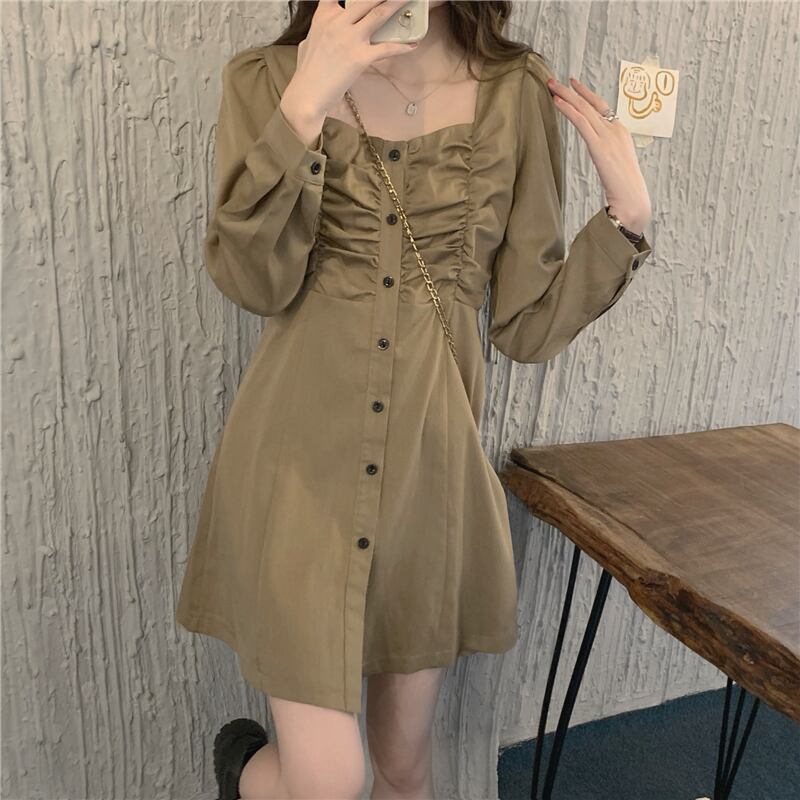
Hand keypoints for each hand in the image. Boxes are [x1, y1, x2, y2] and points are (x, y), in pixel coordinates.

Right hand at [280, 1, 418, 145]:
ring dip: (396, 5)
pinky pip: (385, 48)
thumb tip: (328, 27)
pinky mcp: (359, 57)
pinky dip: (401, 47)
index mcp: (324, 16)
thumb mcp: (310, 40)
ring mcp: (349, 39)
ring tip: (409, 0)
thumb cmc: (308, 71)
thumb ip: (323, 29)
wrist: (307, 94)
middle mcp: (337, 22)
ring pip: (379, 14)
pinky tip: (412, 45)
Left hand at [546, 75, 651, 233]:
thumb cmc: (624, 188)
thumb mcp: (615, 164)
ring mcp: (608, 136)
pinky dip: (568, 110)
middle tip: (554, 79)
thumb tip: (598, 152)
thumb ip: (606, 153)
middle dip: (571, 90)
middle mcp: (615, 130)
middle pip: (590, 104)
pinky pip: (581, 122)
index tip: (573, 83)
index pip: (601, 107)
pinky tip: (557, 102)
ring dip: (566, 95)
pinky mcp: (599, 145)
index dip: (586, 94)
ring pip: (583, 109)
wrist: (631, 197)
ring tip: (551, 85)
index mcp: (621, 132)